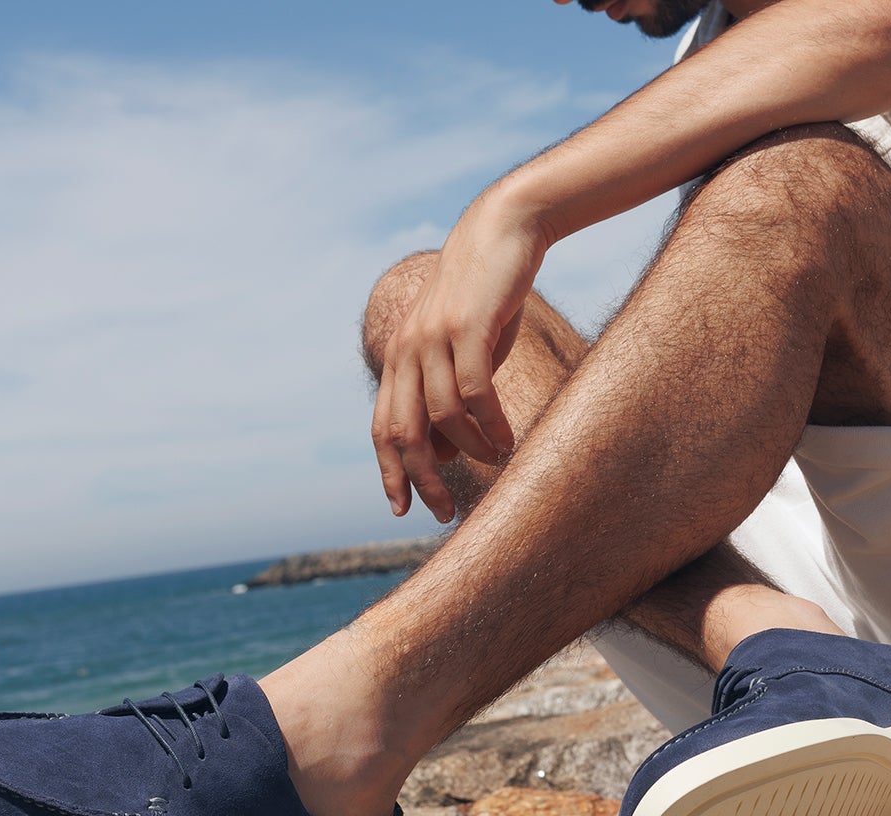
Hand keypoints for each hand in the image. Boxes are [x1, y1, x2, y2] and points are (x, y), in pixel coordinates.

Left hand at [373, 185, 546, 521]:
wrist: (501, 230)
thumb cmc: (485, 296)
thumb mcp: (459, 349)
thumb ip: (445, 392)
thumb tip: (443, 450)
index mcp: (399, 357)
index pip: (382, 427)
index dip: (389, 472)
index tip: (402, 509)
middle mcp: (407, 349)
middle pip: (403, 431)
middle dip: (421, 478)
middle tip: (444, 510)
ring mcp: (434, 337)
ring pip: (441, 415)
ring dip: (469, 449)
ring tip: (496, 461)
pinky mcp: (468, 327)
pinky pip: (475, 391)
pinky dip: (490, 423)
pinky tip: (508, 438)